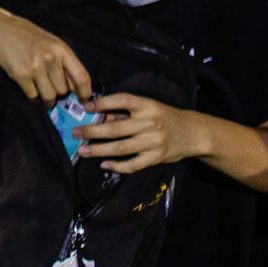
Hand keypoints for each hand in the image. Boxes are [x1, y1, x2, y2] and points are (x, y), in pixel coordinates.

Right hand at [0, 6, 92, 105]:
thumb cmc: (25, 35)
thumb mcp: (50, 42)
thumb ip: (63, 60)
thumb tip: (74, 86)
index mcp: (61, 49)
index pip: (81, 76)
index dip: (85, 92)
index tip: (83, 99)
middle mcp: (50, 59)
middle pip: (63, 90)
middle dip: (59, 92)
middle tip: (52, 87)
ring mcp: (35, 68)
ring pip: (49, 96)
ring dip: (47, 98)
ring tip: (42, 91)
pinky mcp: (20, 76)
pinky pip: (33, 96)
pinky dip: (33, 96)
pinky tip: (31, 88)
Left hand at [78, 93, 206, 172]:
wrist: (192, 133)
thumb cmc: (164, 117)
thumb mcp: (148, 107)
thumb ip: (125, 112)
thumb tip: (100, 116)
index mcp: (147, 105)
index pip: (123, 100)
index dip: (103, 103)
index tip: (86, 107)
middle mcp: (150, 123)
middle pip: (116, 128)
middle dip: (92, 131)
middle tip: (75, 133)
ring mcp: (153, 142)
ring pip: (121, 148)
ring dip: (98, 150)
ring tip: (82, 150)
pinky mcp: (155, 158)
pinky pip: (133, 164)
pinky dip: (117, 166)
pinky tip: (103, 164)